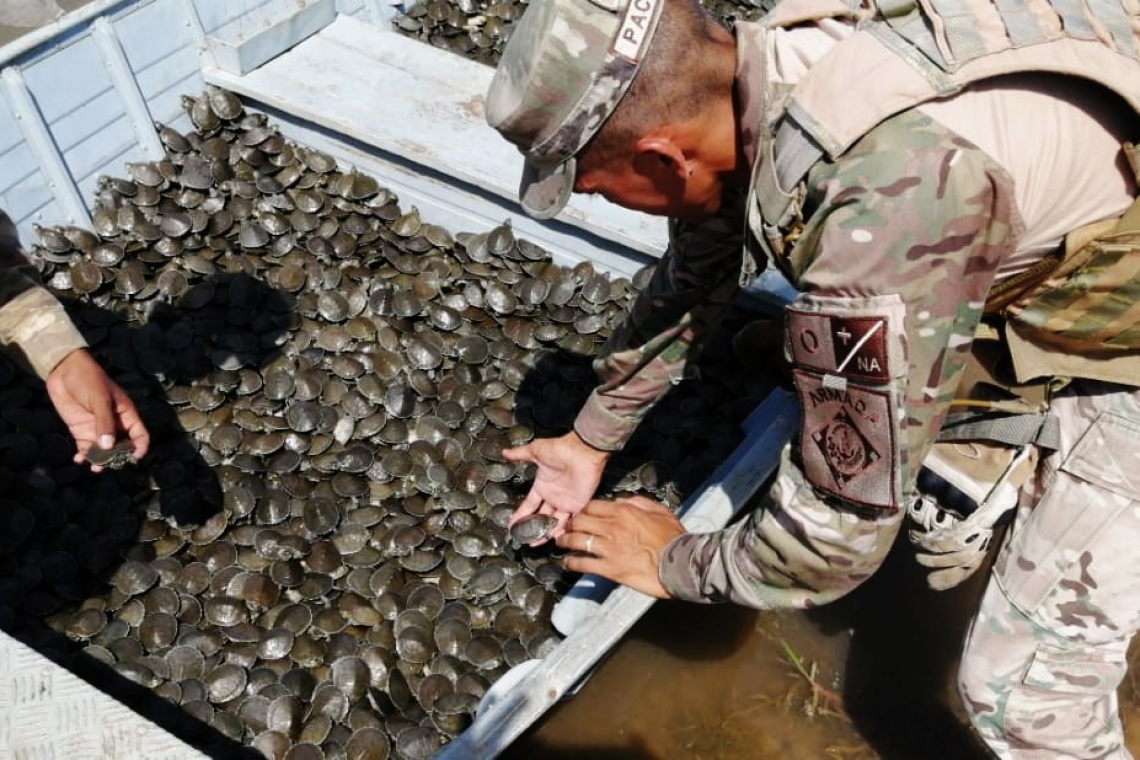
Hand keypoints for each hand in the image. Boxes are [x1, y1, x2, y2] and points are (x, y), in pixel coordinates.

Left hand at [45, 349, 149, 470]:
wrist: (64, 370)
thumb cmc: (88, 380)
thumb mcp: (100, 399)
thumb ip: (104, 423)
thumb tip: (108, 446)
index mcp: (126, 414)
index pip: (140, 435)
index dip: (139, 448)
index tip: (132, 458)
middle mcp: (115, 424)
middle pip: (122, 447)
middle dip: (116, 458)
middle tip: (108, 464)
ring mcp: (98, 428)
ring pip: (104, 451)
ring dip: (100, 460)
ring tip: (94, 466)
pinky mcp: (82, 431)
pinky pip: (86, 448)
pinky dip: (84, 456)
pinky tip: (79, 459)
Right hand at [502, 431, 609, 540]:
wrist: (582, 450)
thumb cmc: (560, 449)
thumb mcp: (536, 451)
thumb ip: (520, 454)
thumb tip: (504, 452)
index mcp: (542, 486)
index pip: (528, 505)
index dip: (520, 516)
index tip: (511, 526)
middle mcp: (553, 497)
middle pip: (541, 517)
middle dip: (532, 528)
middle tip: (523, 539)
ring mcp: (566, 502)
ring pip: (554, 522)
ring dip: (545, 533)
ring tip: (535, 543)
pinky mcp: (579, 505)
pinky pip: (572, 521)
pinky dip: (564, 531)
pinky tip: (555, 540)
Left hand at [556, 496, 684, 597]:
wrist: (681, 563)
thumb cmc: (674, 538)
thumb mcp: (659, 511)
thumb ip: (638, 502)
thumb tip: (622, 501)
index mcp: (624, 512)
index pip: (593, 505)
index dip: (583, 509)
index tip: (580, 513)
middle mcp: (613, 528)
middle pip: (580, 521)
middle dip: (570, 523)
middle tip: (565, 527)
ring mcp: (609, 549)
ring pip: (577, 541)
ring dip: (565, 541)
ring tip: (560, 542)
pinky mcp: (610, 568)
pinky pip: (583, 564)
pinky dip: (572, 563)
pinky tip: (567, 563)